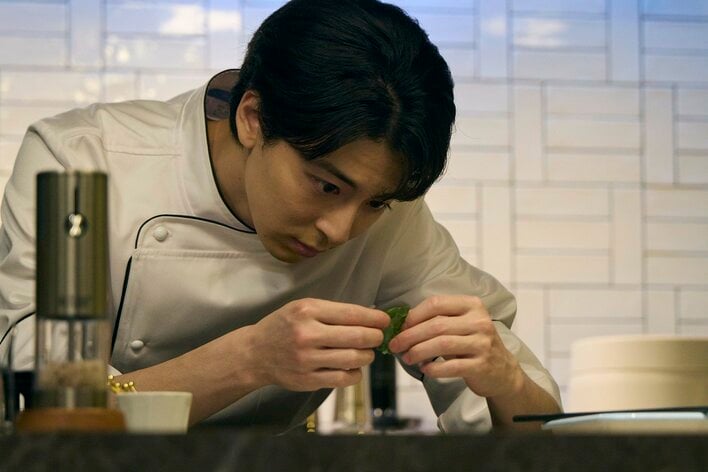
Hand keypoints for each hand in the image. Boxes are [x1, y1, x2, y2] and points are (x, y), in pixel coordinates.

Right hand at [245, 298, 388, 390]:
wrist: (255, 353)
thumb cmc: (283, 326)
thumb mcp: (302, 308)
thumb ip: (331, 312)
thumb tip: (369, 317)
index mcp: (308, 311)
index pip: (352, 314)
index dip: (374, 318)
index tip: (385, 321)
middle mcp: (308, 335)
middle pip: (357, 337)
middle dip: (375, 337)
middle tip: (379, 337)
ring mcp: (307, 360)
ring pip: (354, 359)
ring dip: (367, 355)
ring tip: (366, 352)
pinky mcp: (308, 380)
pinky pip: (343, 378)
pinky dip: (355, 373)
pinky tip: (354, 367)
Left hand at [388, 295, 522, 397]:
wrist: (502, 371)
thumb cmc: (473, 344)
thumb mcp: (461, 325)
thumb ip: (438, 320)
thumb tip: (401, 324)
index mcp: (472, 305)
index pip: (436, 304)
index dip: (414, 315)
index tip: (399, 327)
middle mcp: (479, 321)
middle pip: (437, 325)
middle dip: (410, 336)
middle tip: (395, 345)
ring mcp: (483, 343)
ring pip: (442, 344)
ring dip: (418, 352)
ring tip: (407, 358)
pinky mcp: (482, 365)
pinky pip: (452, 366)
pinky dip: (434, 368)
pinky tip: (425, 369)